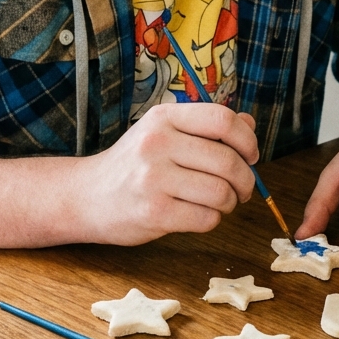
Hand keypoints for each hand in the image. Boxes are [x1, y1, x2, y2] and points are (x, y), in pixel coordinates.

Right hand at [74, 103, 257, 245]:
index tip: (251, 155)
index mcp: (163, 118)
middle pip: (227, 161)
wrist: (87, 196)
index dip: (247, 139)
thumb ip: (206, 127)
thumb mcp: (164, 133)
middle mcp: (157, 144)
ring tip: (221, 202)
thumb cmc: (134, 164)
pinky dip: (212, 220)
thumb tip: (249, 123)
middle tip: (243, 188)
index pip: (222, 120)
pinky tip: (200, 214)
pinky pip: (206, 218)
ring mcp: (154, 179)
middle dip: (246, 179)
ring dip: (230, 202)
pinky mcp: (154, 212)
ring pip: (221, 193)